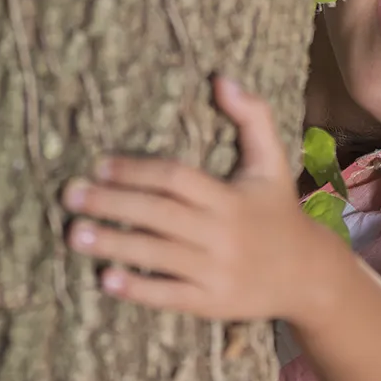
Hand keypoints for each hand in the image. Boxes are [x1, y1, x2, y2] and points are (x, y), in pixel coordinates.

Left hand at [61, 76, 311, 319]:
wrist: (310, 276)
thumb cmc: (279, 211)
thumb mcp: (273, 162)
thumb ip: (253, 117)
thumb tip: (221, 78)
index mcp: (231, 198)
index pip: (176, 178)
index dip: (136, 170)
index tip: (99, 165)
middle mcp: (223, 233)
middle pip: (159, 214)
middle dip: (112, 204)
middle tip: (70, 195)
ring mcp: (218, 270)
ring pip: (158, 255)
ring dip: (113, 245)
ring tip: (74, 235)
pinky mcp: (212, 302)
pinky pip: (170, 296)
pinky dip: (138, 289)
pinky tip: (105, 280)